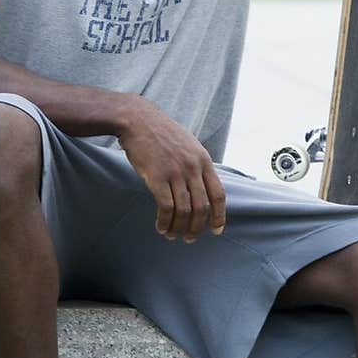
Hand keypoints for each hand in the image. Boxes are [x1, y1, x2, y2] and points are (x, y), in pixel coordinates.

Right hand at [118, 100, 225, 242]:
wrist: (138, 119)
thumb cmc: (161, 133)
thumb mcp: (188, 145)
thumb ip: (196, 165)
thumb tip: (201, 187)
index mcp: (203, 160)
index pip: (218, 194)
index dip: (219, 216)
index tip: (217, 230)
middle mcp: (193, 167)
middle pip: (202, 207)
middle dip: (197, 227)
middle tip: (190, 238)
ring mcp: (175, 172)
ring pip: (184, 210)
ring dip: (179, 228)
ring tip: (172, 235)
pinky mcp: (157, 176)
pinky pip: (166, 207)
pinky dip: (164, 221)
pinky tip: (160, 226)